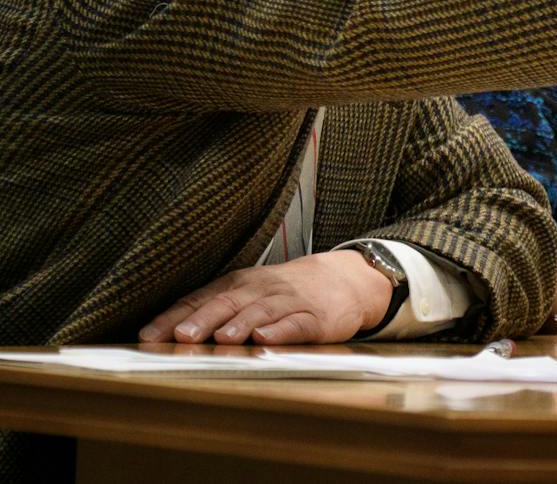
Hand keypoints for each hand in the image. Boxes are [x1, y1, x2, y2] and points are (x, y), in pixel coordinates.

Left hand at [138, 250, 391, 344]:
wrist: (344, 280)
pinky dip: (281, 332)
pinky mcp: (316, 319)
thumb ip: (213, 309)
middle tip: (183, 336)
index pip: (201, 298)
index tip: (149, 336)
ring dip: (241, 324)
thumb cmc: (286, 293)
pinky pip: (296, 324)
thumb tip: (164, 334)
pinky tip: (266, 340)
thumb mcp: (249, 293)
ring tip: (223, 339)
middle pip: (229, 302)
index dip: (174, 317)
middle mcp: (261, 290)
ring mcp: (289, 302)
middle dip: (204, 319)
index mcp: (239, 284)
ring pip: (261, 311)